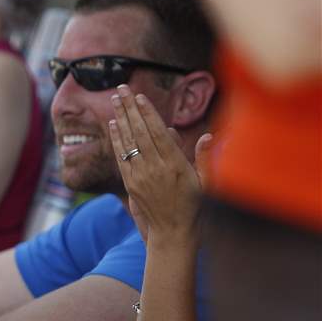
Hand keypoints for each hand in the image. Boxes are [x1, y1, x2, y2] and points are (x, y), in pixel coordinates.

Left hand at [108, 85, 213, 243]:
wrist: (173, 231)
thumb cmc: (194, 204)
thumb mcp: (206, 181)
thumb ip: (204, 157)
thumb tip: (208, 135)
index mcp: (175, 165)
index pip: (157, 133)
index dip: (147, 113)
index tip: (139, 96)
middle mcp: (155, 168)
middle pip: (139, 132)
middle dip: (129, 108)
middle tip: (121, 89)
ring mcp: (140, 176)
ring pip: (128, 141)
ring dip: (120, 118)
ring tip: (114, 99)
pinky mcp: (130, 183)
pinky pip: (121, 156)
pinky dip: (116, 139)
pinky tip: (113, 124)